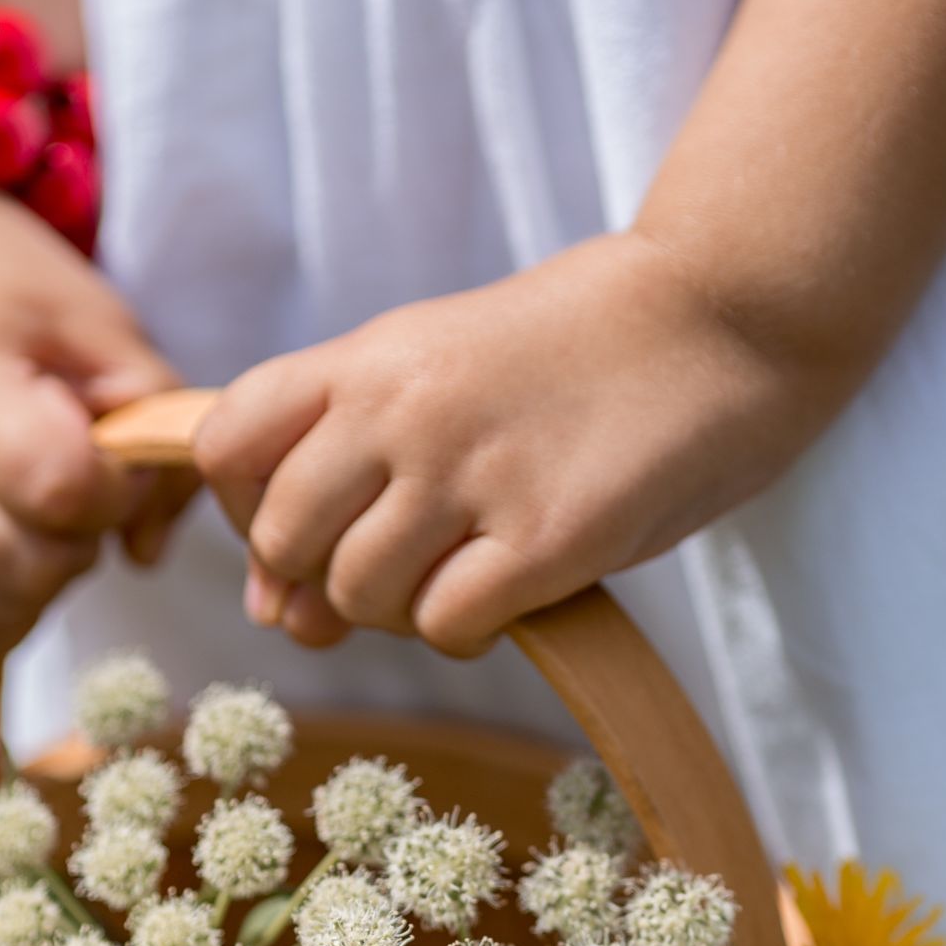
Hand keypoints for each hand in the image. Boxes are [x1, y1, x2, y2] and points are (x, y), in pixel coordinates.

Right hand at [0, 159, 193, 661]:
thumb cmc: (10, 300)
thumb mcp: (106, 332)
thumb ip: (158, 434)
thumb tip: (147, 552)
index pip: (61, 490)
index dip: (110, 488)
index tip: (104, 451)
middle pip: (33, 567)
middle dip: (80, 537)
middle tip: (68, 480)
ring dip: (40, 578)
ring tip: (27, 505)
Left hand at [193, 232, 837, 656]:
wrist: (721, 313)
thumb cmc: (577, 352)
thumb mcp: (441, 369)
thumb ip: (348, 464)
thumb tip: (269, 609)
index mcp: (367, 357)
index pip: (224, 445)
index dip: (247, 507)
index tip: (312, 520)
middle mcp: (402, 410)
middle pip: (282, 542)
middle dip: (322, 580)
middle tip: (400, 563)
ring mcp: (471, 474)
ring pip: (358, 597)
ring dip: (400, 612)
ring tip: (464, 574)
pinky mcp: (546, 538)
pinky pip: (446, 627)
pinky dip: (466, 632)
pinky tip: (510, 596)